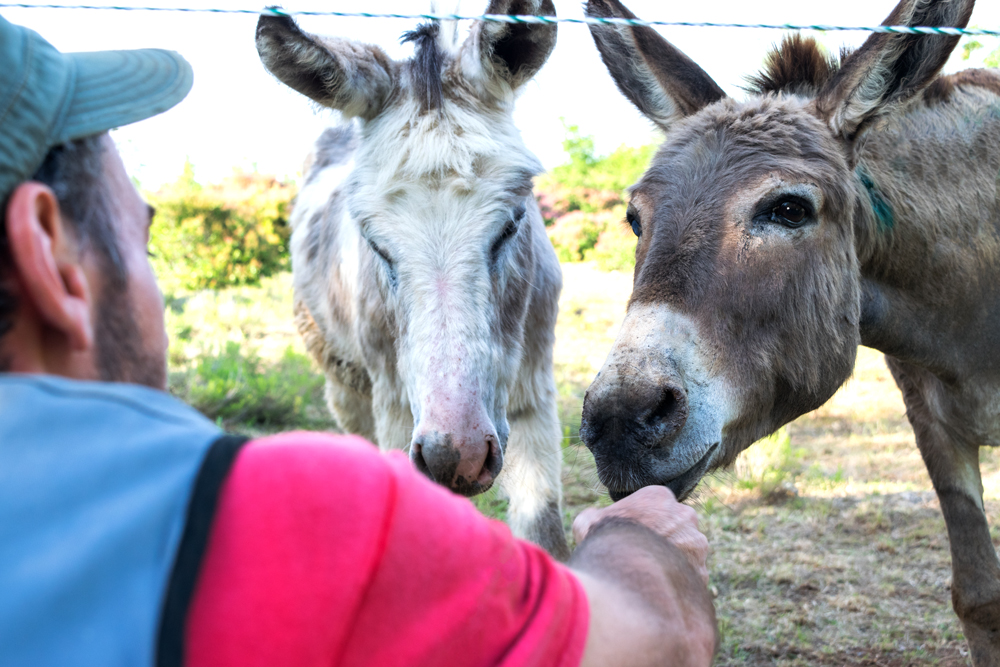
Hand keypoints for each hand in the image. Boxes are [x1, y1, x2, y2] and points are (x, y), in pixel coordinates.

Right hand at [573, 486, 709, 584]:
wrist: (626, 578)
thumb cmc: (604, 545)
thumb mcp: (587, 523)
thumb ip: (593, 516)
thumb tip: (592, 517)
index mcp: (659, 497)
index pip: (656, 505)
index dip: (643, 521)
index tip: (633, 535)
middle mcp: (685, 515)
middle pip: (676, 526)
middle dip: (665, 538)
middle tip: (644, 556)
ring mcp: (697, 544)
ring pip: (687, 551)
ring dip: (674, 561)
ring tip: (651, 578)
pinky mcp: (702, 571)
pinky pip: (691, 577)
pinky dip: (679, 583)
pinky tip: (659, 592)